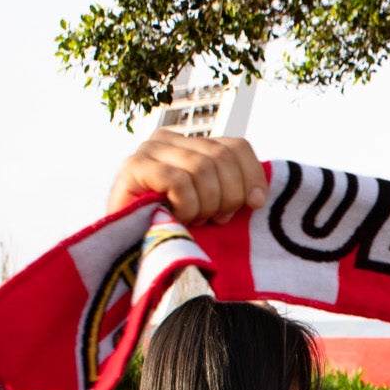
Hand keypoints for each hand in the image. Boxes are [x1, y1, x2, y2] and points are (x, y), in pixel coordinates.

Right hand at [107, 133, 267, 223]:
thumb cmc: (177, 230)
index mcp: (192, 144)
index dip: (253, 175)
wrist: (130, 249)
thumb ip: (232, 190)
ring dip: (206, 204)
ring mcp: (149, 150)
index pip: (237, 146)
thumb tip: (259, 197)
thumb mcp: (212, 206)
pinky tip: (179, 218)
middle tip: (217, 219)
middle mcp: (169, 140)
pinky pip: (179, 181)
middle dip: (229, 195)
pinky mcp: (134, 167)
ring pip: (203, 167)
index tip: (255, 204)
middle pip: (222, 157)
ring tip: (195, 220)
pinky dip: (187, 205)